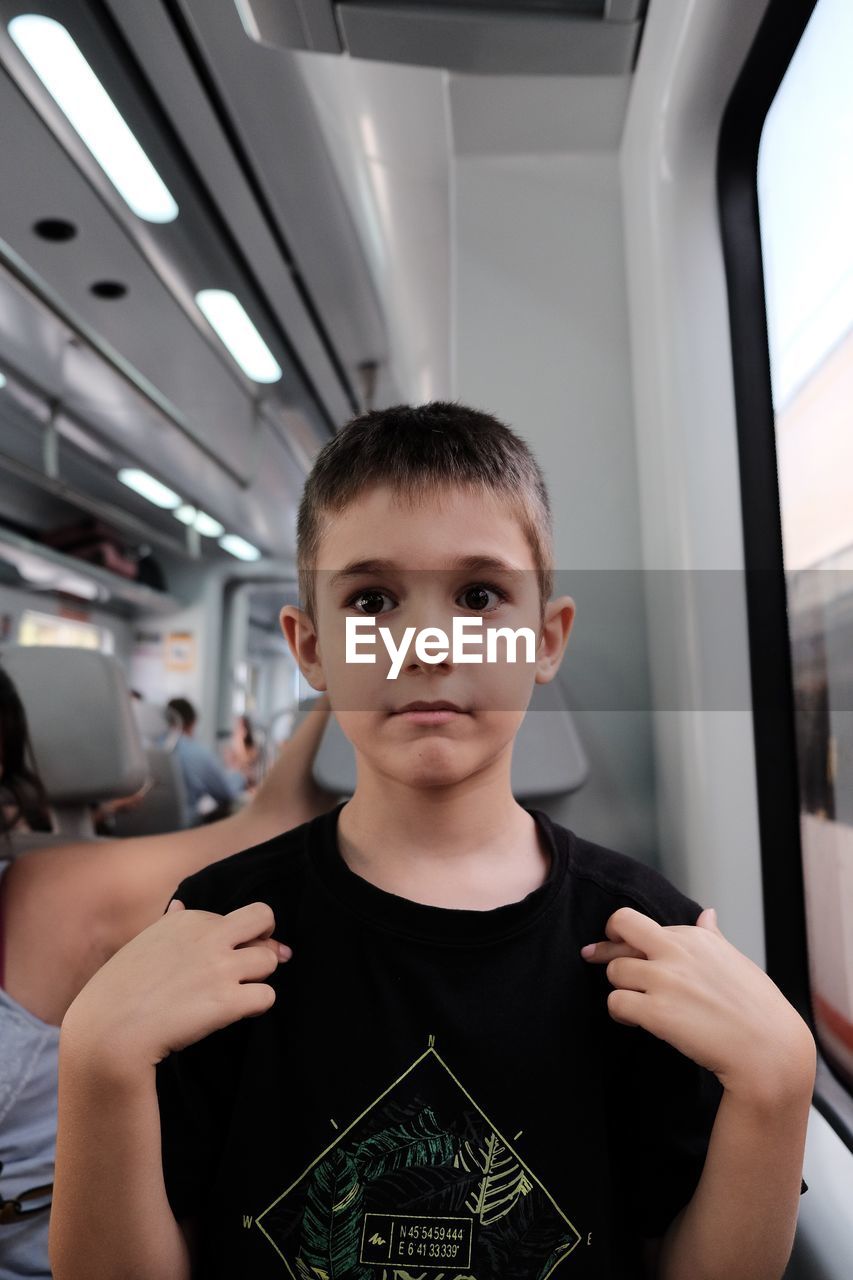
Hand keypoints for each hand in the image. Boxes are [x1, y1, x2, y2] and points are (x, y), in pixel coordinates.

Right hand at [62, 899, 291, 1078]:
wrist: (107, 1031)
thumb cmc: (119, 991)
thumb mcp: (143, 944)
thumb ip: (169, 924)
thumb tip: (180, 904)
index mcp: (189, 920)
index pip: (234, 918)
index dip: (235, 940)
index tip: (224, 958)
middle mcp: (208, 936)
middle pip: (264, 918)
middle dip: (267, 939)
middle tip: (257, 962)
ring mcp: (220, 967)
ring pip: (270, 960)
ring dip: (259, 978)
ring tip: (236, 995)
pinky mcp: (227, 1001)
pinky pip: (267, 996)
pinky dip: (257, 1006)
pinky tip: (236, 1013)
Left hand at [581, 906, 815, 1101]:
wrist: (769, 1050)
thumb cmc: (758, 1009)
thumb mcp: (736, 962)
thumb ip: (713, 937)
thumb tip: (707, 914)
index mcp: (696, 938)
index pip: (646, 924)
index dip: (629, 936)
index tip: (620, 943)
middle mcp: (677, 951)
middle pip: (621, 924)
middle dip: (608, 942)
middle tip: (595, 955)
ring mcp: (664, 980)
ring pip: (615, 970)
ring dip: (619, 986)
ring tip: (632, 1002)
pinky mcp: (656, 1011)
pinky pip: (616, 1002)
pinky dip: (619, 1012)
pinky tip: (632, 1019)